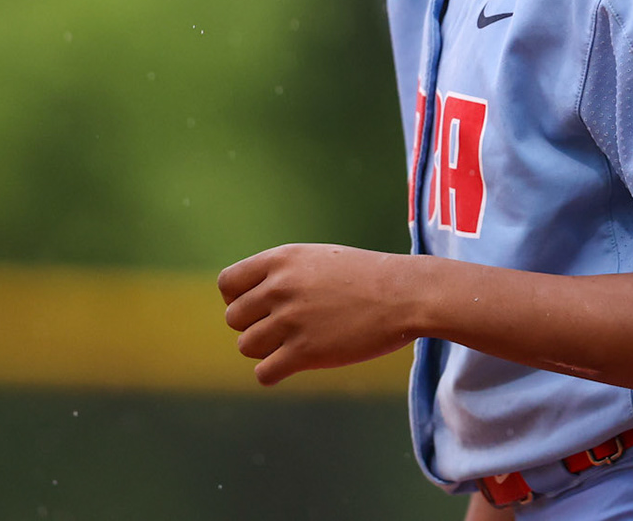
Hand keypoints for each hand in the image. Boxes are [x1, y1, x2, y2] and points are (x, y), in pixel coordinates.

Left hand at [217, 243, 423, 385]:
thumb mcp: (319, 260)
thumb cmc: (366, 277)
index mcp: (282, 260)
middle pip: (234, 319)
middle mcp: (280, 287)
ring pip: (246, 346)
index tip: (259, 307)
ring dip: (265, 350)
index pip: (227, 283)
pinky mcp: (305, 352)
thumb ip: (283, 273)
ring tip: (293, 344)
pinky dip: (273, 373)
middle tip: (283, 329)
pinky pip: (264, 372)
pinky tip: (292, 365)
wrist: (405, 295)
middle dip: (254, 326)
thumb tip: (250, 297)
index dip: (237, 299)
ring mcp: (291, 320)